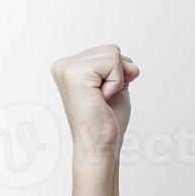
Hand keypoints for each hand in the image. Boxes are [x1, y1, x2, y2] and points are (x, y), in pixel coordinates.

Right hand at [49, 43, 140, 161]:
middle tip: (104, 99)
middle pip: (112, 50)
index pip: (108, 52)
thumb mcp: (115, 85)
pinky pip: (113, 62)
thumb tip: (131, 65)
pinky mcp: (75, 74)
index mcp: (69, 67)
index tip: (103, 96)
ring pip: (113, 54)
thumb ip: (120, 67)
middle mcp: (63, 65)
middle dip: (118, 75)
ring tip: (101, 99)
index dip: (118, 74)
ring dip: (117, 79)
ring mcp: (67, 68)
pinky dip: (116, 82)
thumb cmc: (106, 122)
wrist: (99, 146)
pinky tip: (101, 98)